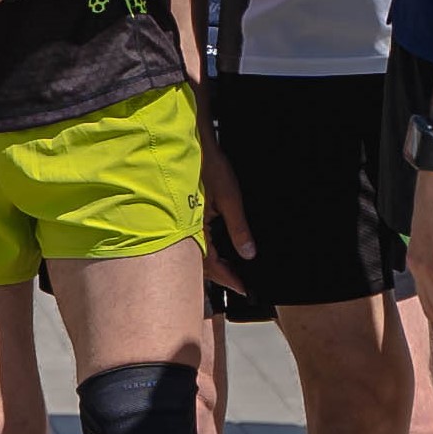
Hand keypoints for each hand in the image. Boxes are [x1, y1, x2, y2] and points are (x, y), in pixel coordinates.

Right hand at [198, 130, 254, 293]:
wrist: (195, 144)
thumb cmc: (210, 167)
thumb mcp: (230, 199)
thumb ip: (238, 228)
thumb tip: (248, 253)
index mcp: (195, 227)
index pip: (211, 263)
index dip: (228, 278)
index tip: (243, 288)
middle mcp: (185, 228)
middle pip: (201, 262)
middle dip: (220, 275)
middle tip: (239, 282)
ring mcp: (184, 221)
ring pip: (196, 252)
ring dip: (213, 263)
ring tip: (230, 270)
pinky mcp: (186, 213)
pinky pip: (194, 239)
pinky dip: (207, 248)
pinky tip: (217, 248)